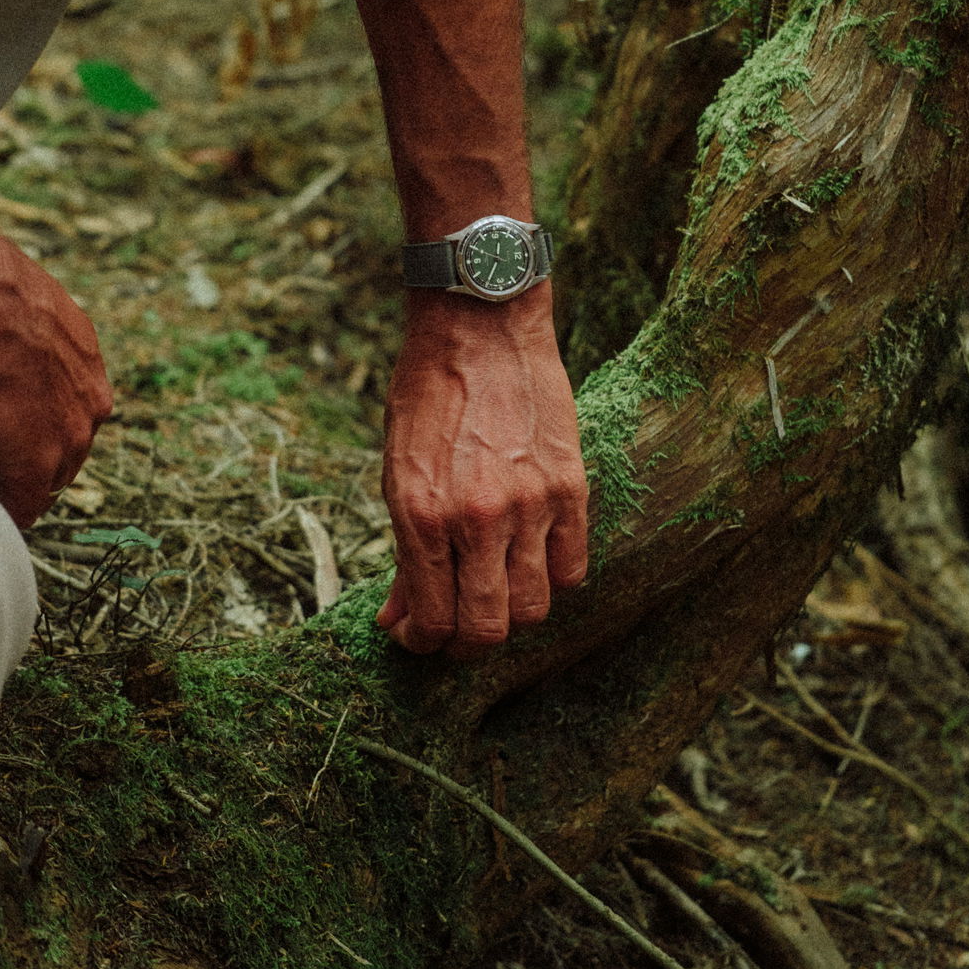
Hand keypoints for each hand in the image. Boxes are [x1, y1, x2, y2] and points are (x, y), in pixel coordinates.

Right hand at [0, 227, 112, 529]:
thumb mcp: (15, 298)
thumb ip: (16, 319)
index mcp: (88, 361)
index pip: (72, 405)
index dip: (32, 416)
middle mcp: (91, 402)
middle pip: (65, 448)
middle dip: (21, 453)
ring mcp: (69, 438)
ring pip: (46, 479)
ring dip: (6, 478)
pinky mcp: (37, 465)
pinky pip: (22, 505)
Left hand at [376, 288, 588, 657]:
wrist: (479, 324)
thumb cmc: (427, 393)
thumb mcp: (396, 471)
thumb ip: (404, 552)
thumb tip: (396, 619)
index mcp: (421, 514)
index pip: (433, 621)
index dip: (424, 644)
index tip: (420, 636)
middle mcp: (476, 518)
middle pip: (488, 629)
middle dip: (468, 643)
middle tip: (459, 630)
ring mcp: (530, 504)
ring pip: (534, 608)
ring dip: (513, 613)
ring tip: (498, 590)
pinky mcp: (571, 487)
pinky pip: (573, 568)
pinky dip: (553, 578)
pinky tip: (534, 559)